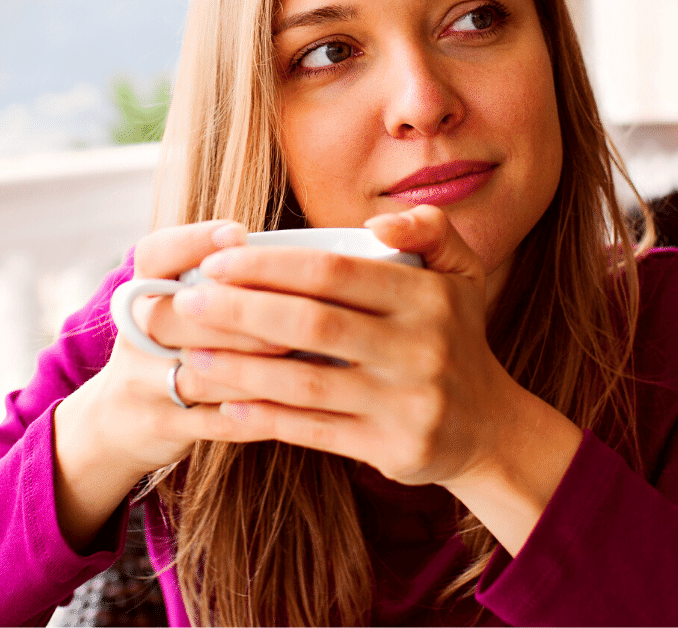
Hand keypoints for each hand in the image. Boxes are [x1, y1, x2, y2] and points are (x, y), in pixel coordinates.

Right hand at [52, 219, 285, 548]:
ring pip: (201, 372)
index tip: (237, 234)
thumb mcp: (175, 309)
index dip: (193, 241)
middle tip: (299, 310)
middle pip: (182, 315)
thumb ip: (220, 283)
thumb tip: (300, 257)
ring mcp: (142, 382)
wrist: (115, 422)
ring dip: (256, 365)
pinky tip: (293, 404)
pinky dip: (255, 414)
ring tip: (303, 356)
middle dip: (243, 313)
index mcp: (141, 292)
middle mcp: (135, 332)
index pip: (154, 254)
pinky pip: (213, 421)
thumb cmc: (171, 350)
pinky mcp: (161, 424)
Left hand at [167, 205, 530, 487]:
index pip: (334, 272)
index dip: (269, 265)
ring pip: (305, 383)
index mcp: (429, 297)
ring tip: (192, 356)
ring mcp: (407, 403)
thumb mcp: (462, 272)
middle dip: (241, 311)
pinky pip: (315, 432)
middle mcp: (421, 348)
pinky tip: (226, 404)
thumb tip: (378, 222)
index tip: (218, 262)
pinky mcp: (391, 449)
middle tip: (190, 303)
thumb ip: (429, 228)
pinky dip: (266, 418)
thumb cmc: (454, 336)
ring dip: (240, 369)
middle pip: (312, 324)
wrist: (487, 426)